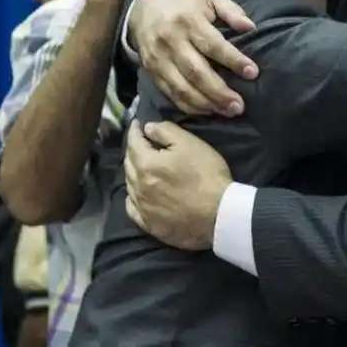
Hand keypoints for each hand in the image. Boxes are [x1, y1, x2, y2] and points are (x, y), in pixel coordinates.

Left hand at [124, 121, 231, 250]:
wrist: (218, 214)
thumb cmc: (206, 175)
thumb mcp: (190, 144)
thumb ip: (166, 131)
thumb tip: (147, 128)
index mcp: (146, 164)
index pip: (133, 142)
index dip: (134, 130)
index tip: (136, 123)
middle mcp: (138, 186)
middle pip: (129, 163)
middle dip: (132, 150)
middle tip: (139, 142)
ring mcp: (143, 207)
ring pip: (129, 184)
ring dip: (132, 171)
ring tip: (139, 165)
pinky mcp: (149, 224)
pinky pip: (132, 208)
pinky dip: (132, 197)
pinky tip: (137, 195)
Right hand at [129, 0, 258, 116]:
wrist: (143, 6)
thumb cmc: (185, 3)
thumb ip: (231, 10)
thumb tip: (250, 27)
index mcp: (188, 20)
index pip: (214, 45)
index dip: (234, 60)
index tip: (253, 73)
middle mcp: (171, 41)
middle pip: (196, 72)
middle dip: (219, 92)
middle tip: (239, 106)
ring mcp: (159, 59)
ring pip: (182, 87)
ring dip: (206, 103)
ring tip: (227, 112)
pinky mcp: (151, 71)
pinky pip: (170, 93)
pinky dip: (188, 106)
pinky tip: (206, 111)